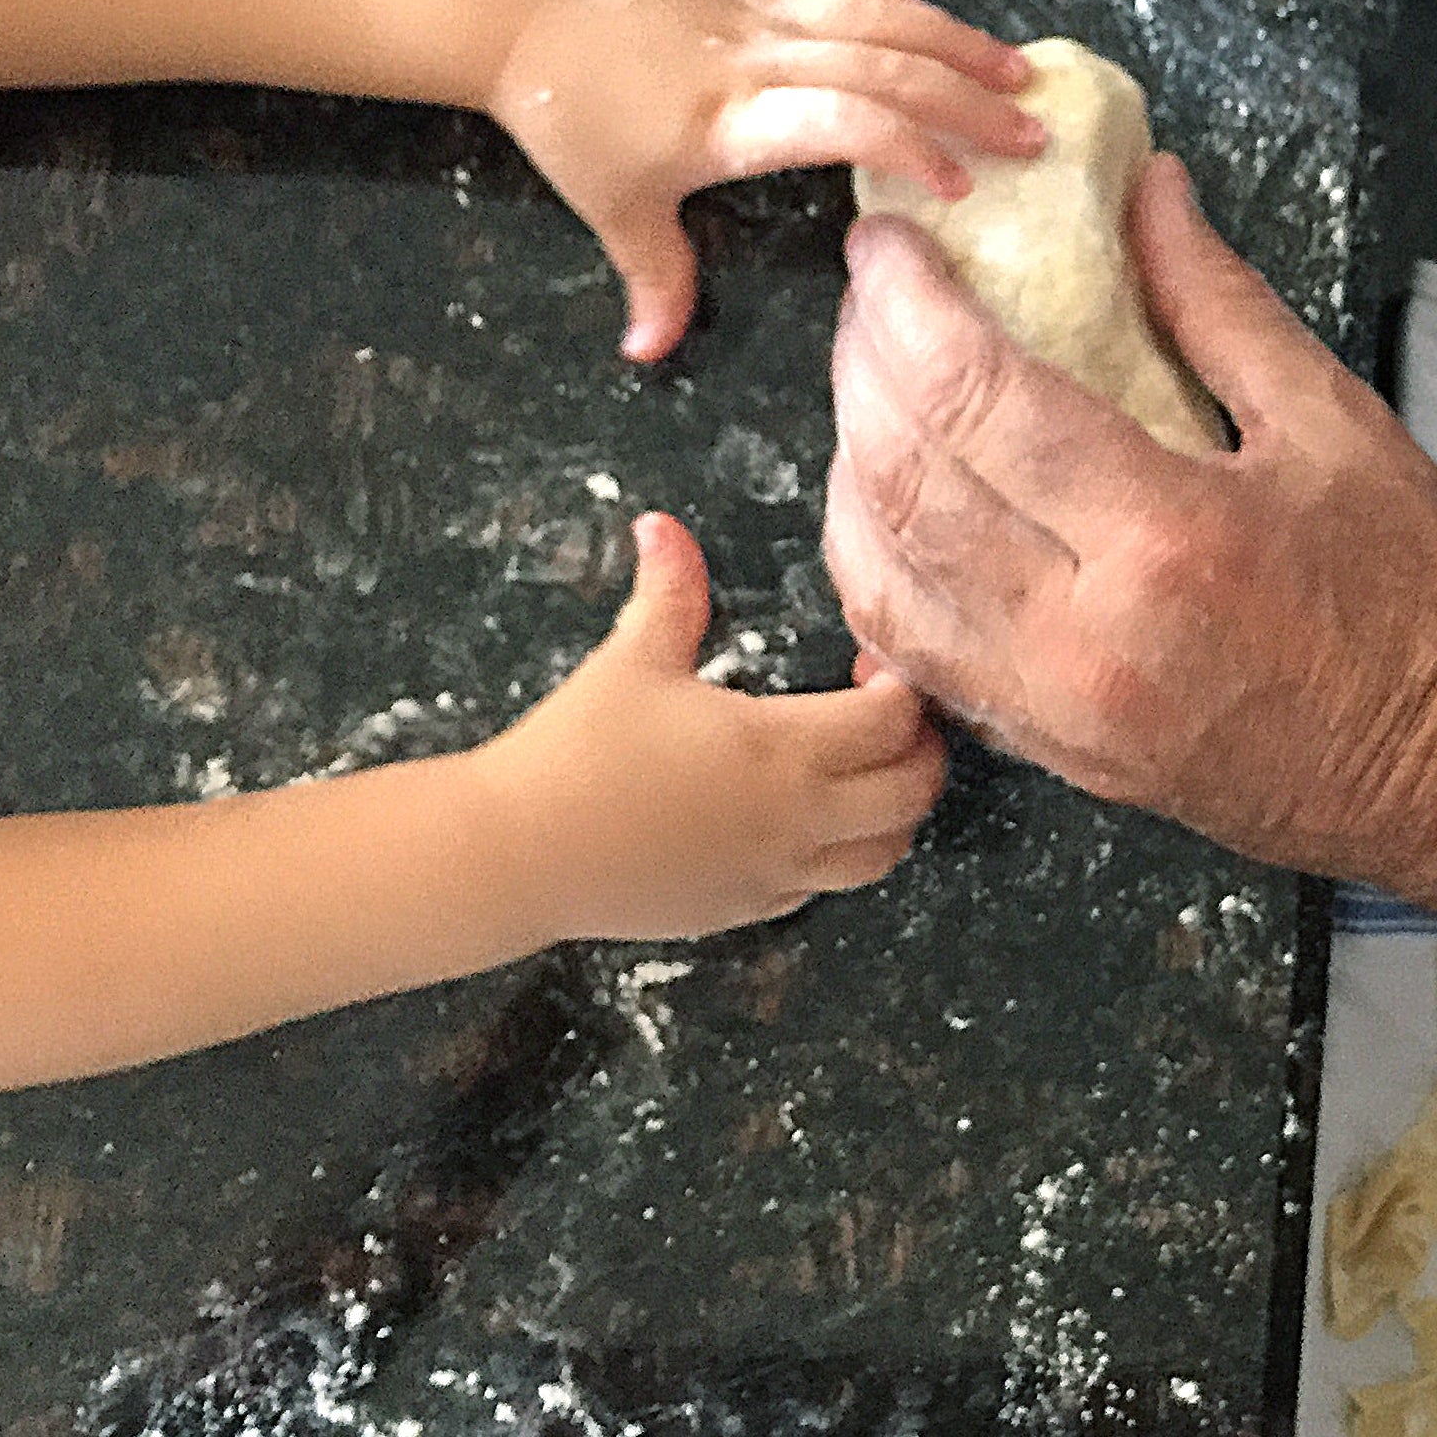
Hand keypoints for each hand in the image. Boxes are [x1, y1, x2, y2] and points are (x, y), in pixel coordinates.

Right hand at [473, 512, 948, 941]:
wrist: (516, 854)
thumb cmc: (576, 751)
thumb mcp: (632, 659)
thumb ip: (669, 592)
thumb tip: (664, 526)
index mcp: (782, 751)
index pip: (892, 724)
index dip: (901, 690)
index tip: (872, 668)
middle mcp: (796, 819)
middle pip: (912, 794)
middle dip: (920, 752)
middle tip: (889, 721)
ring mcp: (776, 873)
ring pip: (883, 855)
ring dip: (894, 814)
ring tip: (864, 776)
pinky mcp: (748, 911)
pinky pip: (824, 887)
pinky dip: (838, 855)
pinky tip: (804, 822)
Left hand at [487, 0, 1039, 362]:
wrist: (516, 12)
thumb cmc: (569, 116)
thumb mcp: (610, 208)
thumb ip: (653, 278)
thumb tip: (648, 354)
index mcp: (729, 116)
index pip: (841, 118)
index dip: (908, 148)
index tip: (959, 189)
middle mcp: (758, 56)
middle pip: (883, 65)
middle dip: (967, 101)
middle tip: (1036, 138)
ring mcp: (762, 13)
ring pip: (880, 16)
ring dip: (959, 45)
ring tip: (1024, 74)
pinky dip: (914, 12)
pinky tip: (955, 35)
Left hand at [821, 155, 1436, 905]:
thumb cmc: (1422, 604)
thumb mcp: (1339, 426)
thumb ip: (1220, 304)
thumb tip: (1147, 196)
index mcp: (1169, 535)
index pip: (976, 397)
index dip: (907, 303)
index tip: (889, 242)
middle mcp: (1088, 634)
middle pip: (906, 480)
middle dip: (861, 367)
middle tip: (871, 296)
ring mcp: (1060, 709)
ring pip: (882, 577)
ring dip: (849, 468)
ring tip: (870, 388)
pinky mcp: (1054, 754)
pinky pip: (916, 656)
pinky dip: (876, 573)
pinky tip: (888, 508)